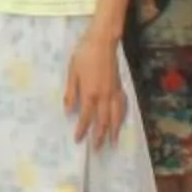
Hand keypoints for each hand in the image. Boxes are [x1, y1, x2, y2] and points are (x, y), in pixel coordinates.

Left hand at [65, 30, 125, 147]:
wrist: (102, 41)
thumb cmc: (84, 54)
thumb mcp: (72, 72)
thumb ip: (71, 93)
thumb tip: (68, 111)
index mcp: (90, 93)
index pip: (86, 117)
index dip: (82, 130)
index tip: (78, 140)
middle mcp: (104, 96)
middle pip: (103, 121)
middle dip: (99, 136)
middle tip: (97, 149)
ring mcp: (114, 92)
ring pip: (116, 116)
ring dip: (114, 131)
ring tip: (113, 142)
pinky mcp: (120, 87)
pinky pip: (123, 106)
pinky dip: (122, 117)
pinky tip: (121, 121)